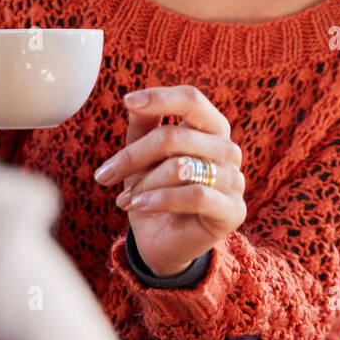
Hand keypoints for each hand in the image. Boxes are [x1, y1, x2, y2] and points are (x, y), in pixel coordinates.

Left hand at [94, 85, 246, 277]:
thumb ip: (144, 126)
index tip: (127, 101)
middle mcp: (228, 149)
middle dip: (133, 156)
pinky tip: (139, 206)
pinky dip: (161, 199)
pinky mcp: (232, 210)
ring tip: (125, 199)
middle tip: (104, 175)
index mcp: (211, 128)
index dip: (160, 98)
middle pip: (176, 137)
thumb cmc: (154, 190)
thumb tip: (134, 101)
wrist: (163, 242)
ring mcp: (234, 179)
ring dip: (144, 184)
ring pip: (181, 168)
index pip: (191, 100)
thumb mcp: (143, 156)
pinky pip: (195, 195)